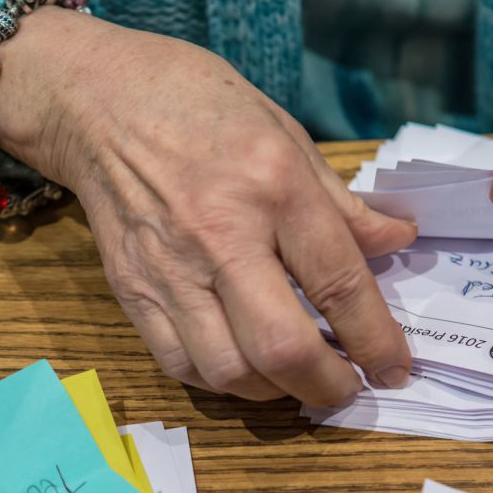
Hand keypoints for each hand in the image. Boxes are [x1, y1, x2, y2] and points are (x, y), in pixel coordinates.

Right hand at [0, 8, 416, 404]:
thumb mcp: (285, 133)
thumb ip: (340, 202)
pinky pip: (181, 364)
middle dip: (327, 385)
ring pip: (228, 371)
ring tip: (295, 376)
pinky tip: (243, 365)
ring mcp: (169, 270)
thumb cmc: (198, 104)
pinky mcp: (132, 292)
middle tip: (347, 388)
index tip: (395, 369)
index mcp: (272, 185)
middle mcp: (220, 236)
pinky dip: (222, 381)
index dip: (377, 339)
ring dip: (274, 391)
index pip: (338, 283)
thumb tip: (396, 242)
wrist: (96, 101)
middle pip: (281, 346)